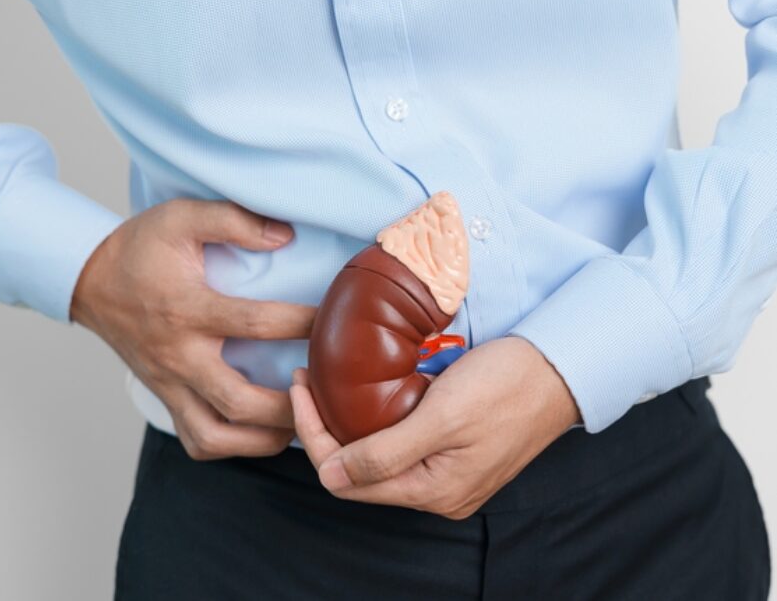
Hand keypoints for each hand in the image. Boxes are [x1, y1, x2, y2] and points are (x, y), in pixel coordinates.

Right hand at [73, 198, 315, 459]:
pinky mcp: (165, 397)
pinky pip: (196, 439)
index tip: (333, 319)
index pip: (254, 324)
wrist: (91, 280)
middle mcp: (178, 355)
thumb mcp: (181, 216)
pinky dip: (230, 445)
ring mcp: (169, 383)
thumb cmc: (140, 248)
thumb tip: (284, 236)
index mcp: (187, 310)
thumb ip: (232, 220)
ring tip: (297, 424)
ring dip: (260, 440)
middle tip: (322, 394)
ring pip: (214, 435)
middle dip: (286, 407)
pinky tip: (258, 431)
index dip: (301, 324)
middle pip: (236, 401)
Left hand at [289, 337, 579, 518]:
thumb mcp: (442, 417)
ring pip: (377, 459)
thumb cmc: (507, 387)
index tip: (300, 387)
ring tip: (329, 386)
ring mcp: (447, 475)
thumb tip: (331, 476)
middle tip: (308, 381)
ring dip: (348, 426)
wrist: (561, 370)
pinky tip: (368, 396)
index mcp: (431, 490)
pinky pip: (401, 448)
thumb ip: (385, 453)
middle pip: (358, 471)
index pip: (345, 478)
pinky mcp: (455, 455)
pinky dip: (376, 423)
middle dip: (324, 429)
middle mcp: (437, 492)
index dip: (312, 436)